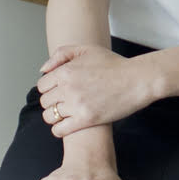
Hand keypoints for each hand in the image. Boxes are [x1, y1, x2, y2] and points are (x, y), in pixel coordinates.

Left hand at [36, 45, 153, 136]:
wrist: (137, 80)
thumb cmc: (114, 64)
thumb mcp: (86, 49)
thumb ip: (61, 55)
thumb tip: (43, 70)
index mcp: (65, 71)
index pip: (41, 86)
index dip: (48, 89)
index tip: (57, 91)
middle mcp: (67, 88)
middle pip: (45, 101)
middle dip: (52, 102)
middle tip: (62, 102)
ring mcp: (76, 105)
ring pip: (50, 116)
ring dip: (55, 116)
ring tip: (65, 113)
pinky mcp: (86, 119)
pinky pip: (59, 130)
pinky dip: (58, 129)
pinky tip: (66, 126)